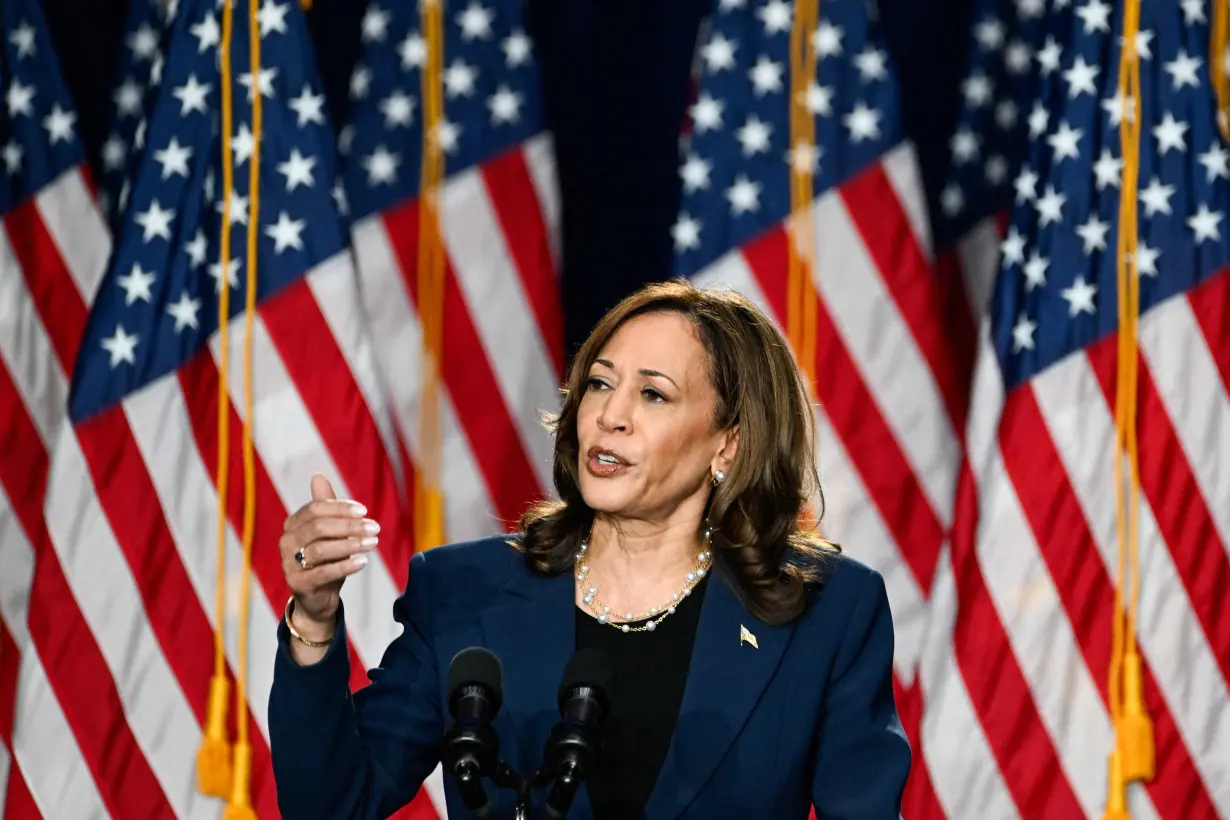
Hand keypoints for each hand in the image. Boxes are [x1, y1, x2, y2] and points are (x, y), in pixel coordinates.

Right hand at [279, 474, 378, 637]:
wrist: (317, 597)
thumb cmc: (326, 559)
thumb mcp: (328, 532)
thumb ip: (326, 506)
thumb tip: (318, 475)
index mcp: (293, 524)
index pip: (315, 508)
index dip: (340, 508)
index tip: (365, 511)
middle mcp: (287, 542)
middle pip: (319, 527)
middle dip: (350, 526)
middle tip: (375, 528)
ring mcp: (289, 564)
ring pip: (321, 549)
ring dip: (351, 544)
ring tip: (373, 543)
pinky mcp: (298, 584)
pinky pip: (323, 573)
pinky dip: (345, 566)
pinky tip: (363, 562)